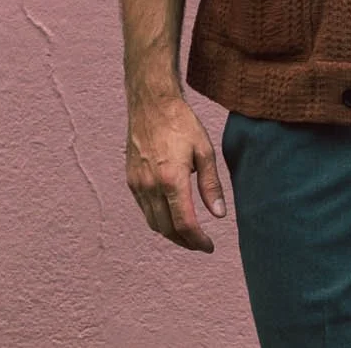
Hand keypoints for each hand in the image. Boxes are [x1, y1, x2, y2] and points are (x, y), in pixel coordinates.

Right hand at [125, 93, 225, 251]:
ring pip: (153, 223)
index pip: (185, 224)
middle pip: (167, 229)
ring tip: (188, 233)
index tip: (209, 246)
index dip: (198, 241)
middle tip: (200, 243)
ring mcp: (137, 184)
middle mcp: (151, 186)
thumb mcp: (205, 151)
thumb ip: (211, 186)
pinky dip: (158, 219)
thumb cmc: (181, 123)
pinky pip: (144, 210)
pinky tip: (171, 214)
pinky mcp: (130, 180)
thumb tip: (219, 214)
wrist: (151, 104)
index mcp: (172, 179)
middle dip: (185, 241)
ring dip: (171, 233)